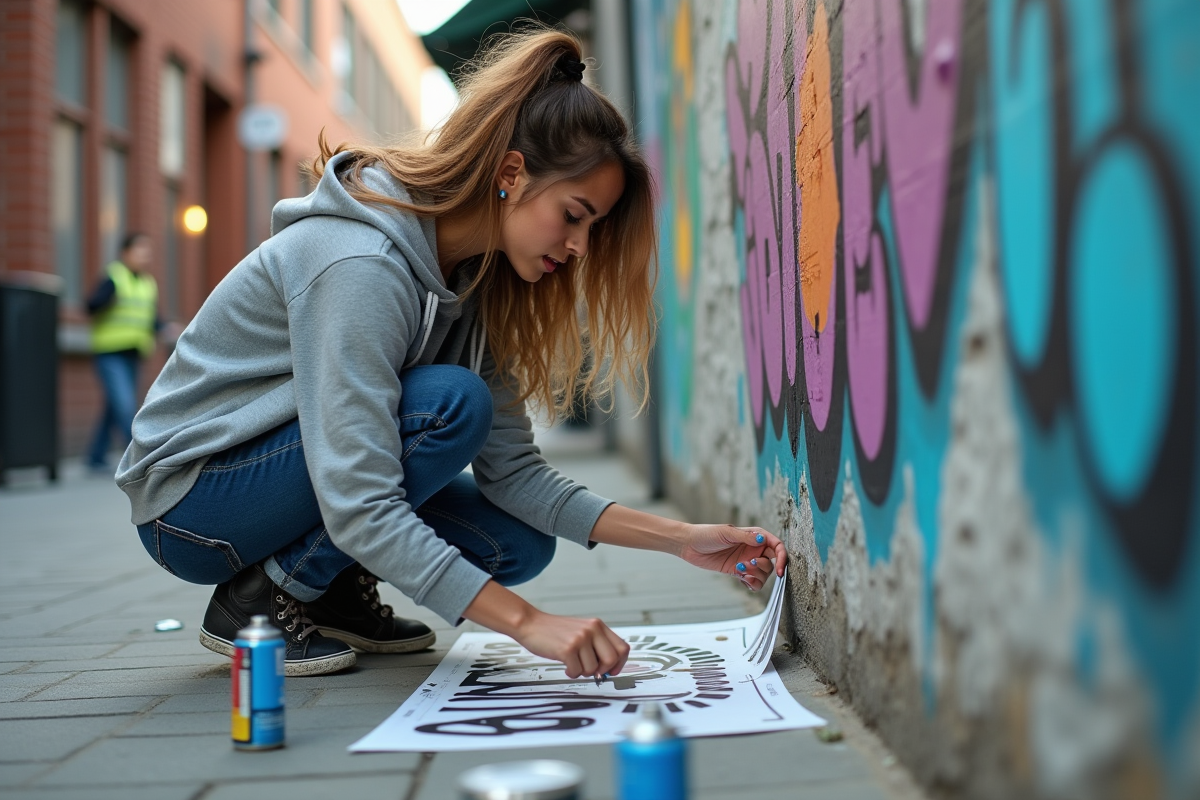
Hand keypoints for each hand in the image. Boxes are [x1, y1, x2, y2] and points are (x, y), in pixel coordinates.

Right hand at [514, 610, 629, 678]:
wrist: (531, 624)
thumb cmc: (555, 631)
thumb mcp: (581, 631)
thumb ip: (597, 645)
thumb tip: (609, 669)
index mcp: (598, 625)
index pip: (622, 648)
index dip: (619, 664)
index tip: (611, 671)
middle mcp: (592, 630)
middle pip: (611, 660)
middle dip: (601, 671)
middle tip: (589, 670)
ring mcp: (580, 638)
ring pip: (592, 669)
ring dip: (581, 672)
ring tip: (572, 663)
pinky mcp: (568, 649)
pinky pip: (577, 672)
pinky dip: (570, 673)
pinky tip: (564, 665)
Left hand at [677, 524, 786, 590]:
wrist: (689, 545)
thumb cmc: (707, 534)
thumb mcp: (727, 533)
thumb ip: (746, 537)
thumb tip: (763, 539)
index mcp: (754, 536)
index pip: (776, 546)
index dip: (782, 557)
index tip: (779, 569)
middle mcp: (753, 549)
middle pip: (771, 562)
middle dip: (764, 567)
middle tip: (748, 565)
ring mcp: (746, 561)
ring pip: (763, 574)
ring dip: (756, 575)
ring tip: (740, 570)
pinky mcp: (738, 572)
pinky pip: (753, 582)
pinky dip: (753, 584)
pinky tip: (743, 580)